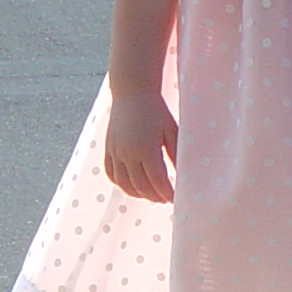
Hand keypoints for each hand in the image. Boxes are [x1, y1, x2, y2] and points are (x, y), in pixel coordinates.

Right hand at [104, 88, 177, 202]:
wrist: (132, 92)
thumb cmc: (156, 110)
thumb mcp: (171, 130)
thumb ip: (176, 154)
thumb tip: (183, 174)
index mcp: (146, 148)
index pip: (157, 180)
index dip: (167, 193)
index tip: (175, 199)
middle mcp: (128, 153)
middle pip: (141, 186)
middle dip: (154, 196)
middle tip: (165, 199)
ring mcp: (115, 152)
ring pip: (124, 184)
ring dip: (138, 194)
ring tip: (151, 195)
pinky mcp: (108, 149)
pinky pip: (112, 174)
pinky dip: (121, 184)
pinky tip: (132, 186)